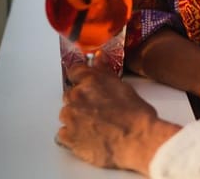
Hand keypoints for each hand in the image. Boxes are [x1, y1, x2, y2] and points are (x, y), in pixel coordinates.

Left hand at [57, 63, 180, 173]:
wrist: (136, 141)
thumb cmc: (135, 116)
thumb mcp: (124, 88)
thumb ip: (105, 72)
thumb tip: (99, 58)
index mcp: (90, 81)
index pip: (75, 71)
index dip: (80, 78)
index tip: (84, 82)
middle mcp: (76, 96)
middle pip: (70, 94)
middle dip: (81, 100)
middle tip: (98, 109)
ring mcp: (70, 117)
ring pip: (67, 114)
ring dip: (76, 117)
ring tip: (95, 126)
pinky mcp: (68, 137)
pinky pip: (64, 133)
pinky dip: (73, 135)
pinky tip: (89, 137)